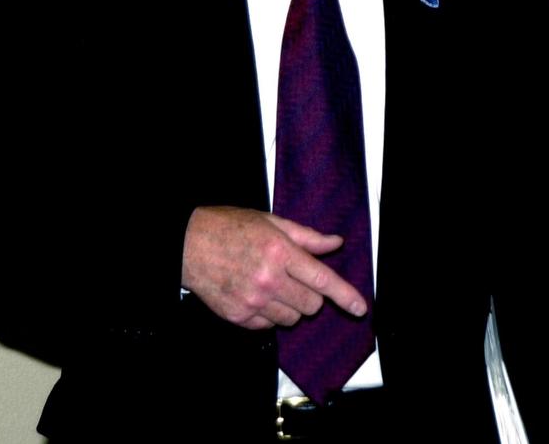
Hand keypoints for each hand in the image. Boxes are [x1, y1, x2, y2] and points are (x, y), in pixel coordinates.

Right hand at [181, 206, 367, 329]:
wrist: (188, 244)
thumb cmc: (230, 227)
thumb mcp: (271, 222)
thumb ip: (306, 237)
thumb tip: (335, 243)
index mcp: (280, 253)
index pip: (322, 280)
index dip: (345, 296)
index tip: (360, 308)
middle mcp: (268, 280)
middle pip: (311, 305)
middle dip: (311, 295)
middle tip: (296, 280)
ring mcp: (252, 301)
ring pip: (292, 318)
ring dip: (291, 306)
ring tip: (273, 286)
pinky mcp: (238, 316)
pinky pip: (269, 326)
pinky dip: (269, 315)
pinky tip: (256, 295)